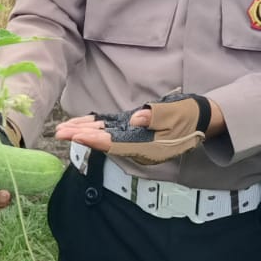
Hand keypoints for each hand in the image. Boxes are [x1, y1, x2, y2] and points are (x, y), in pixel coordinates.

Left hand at [54, 96, 225, 164]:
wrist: (201, 118)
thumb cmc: (189, 115)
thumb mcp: (177, 113)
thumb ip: (156, 116)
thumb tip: (135, 119)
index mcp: (147, 146)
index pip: (116, 144)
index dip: (95, 140)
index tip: (76, 135)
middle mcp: (136, 146)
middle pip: (104, 142)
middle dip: (81, 137)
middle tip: (59, 132)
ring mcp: (133, 139)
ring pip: (104, 136)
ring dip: (83, 131)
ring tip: (62, 129)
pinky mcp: (132, 131)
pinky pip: (109, 130)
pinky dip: (94, 126)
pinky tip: (79, 124)